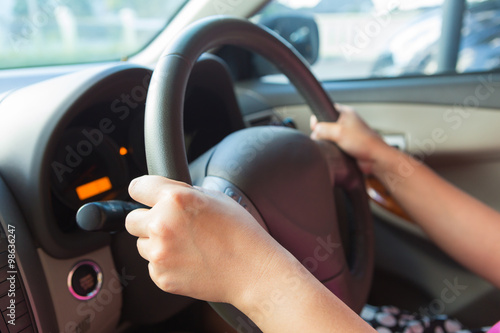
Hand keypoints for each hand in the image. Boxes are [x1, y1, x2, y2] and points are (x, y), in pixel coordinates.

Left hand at [125, 175, 284, 304]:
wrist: (252, 271)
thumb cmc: (241, 234)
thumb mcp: (215, 198)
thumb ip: (184, 193)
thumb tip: (166, 194)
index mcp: (175, 200)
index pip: (137, 187)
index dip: (143, 191)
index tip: (146, 196)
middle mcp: (161, 225)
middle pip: (132, 219)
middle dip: (148, 219)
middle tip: (171, 224)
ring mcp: (159, 254)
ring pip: (142, 244)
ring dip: (157, 243)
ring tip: (186, 245)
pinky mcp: (161, 277)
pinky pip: (153, 265)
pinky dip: (166, 263)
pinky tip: (189, 260)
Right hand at [310, 104, 388, 173]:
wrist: (375, 159)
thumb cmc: (364, 143)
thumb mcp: (338, 132)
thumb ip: (323, 129)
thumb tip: (314, 131)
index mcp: (346, 113)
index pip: (326, 110)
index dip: (319, 118)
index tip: (315, 125)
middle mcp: (346, 122)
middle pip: (326, 124)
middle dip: (322, 132)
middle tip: (324, 137)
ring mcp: (347, 134)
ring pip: (329, 136)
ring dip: (328, 142)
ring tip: (332, 145)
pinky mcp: (347, 145)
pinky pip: (334, 145)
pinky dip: (332, 148)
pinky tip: (334, 151)